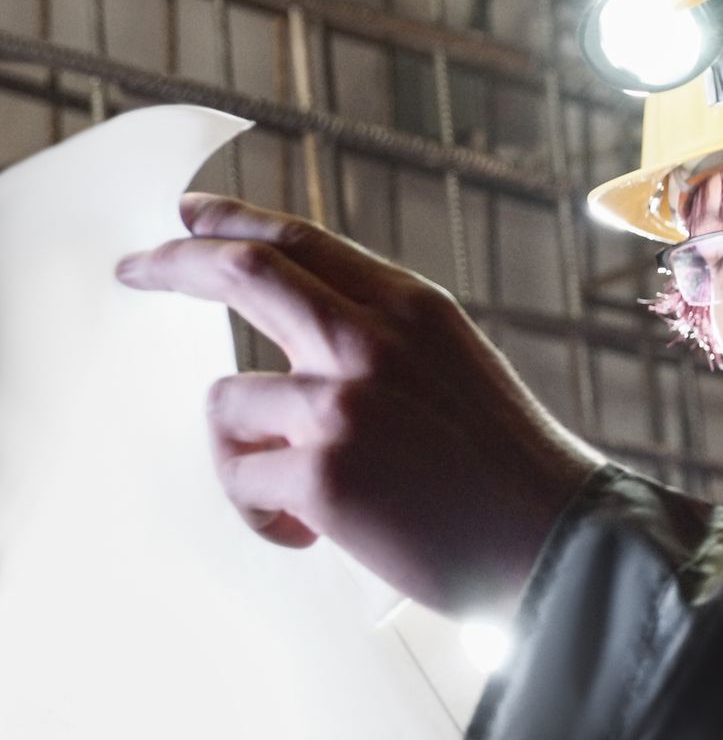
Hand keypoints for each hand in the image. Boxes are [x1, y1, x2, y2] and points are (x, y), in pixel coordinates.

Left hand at [117, 193, 603, 616]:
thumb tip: (300, 335)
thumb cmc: (507, 469)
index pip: (304, 242)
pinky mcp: (322, 471)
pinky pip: (241, 482)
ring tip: (300, 498)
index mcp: (415, 308)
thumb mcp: (457, 365)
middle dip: (175, 262)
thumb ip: (386, 339)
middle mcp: (375, 338)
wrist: (557, 540)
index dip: (234, 221)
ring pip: (227, 404)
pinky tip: (315, 534)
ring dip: (242, 455)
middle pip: (246, 271)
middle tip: (134, 267)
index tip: (187, 214)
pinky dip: (265, 516)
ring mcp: (344, 402)